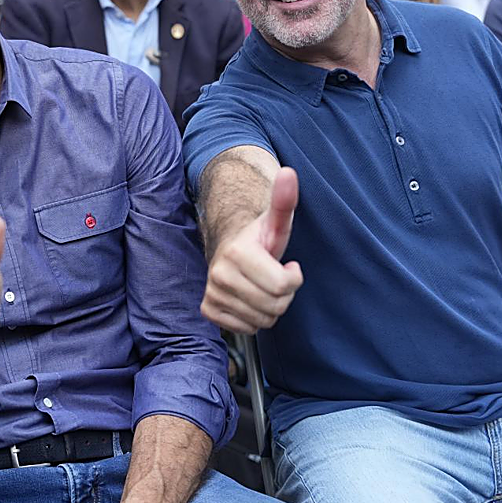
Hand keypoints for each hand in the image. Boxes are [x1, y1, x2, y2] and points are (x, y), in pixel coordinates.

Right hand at [201, 167, 303, 333]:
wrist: (230, 248)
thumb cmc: (258, 239)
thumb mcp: (276, 222)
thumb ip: (284, 200)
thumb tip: (290, 173)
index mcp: (237, 253)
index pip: (283, 287)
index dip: (293, 278)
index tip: (286, 265)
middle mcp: (219, 274)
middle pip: (274, 307)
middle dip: (282, 295)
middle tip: (272, 277)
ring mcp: (211, 293)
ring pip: (262, 321)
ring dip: (269, 308)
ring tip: (260, 287)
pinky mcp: (208, 309)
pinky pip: (245, 329)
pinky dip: (252, 319)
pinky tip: (248, 299)